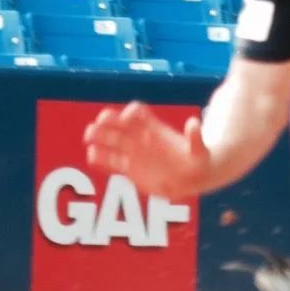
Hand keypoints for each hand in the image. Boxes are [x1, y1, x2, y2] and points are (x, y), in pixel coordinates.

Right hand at [83, 101, 210, 198]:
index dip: (130, 112)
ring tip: (89, 138)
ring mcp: (134, 152)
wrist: (192, 178)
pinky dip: (101, 158)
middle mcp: (141, 137)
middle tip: (96, 125)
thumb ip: (195, 138)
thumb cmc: (197, 161)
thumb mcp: (200, 150)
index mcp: (155, 129)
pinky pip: (111, 161)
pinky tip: (92, 156)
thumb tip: (194, 122)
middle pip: (119, 124)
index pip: (138, 113)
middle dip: (107, 122)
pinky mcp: (129, 168)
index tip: (127, 119)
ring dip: (99, 137)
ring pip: (112, 140)